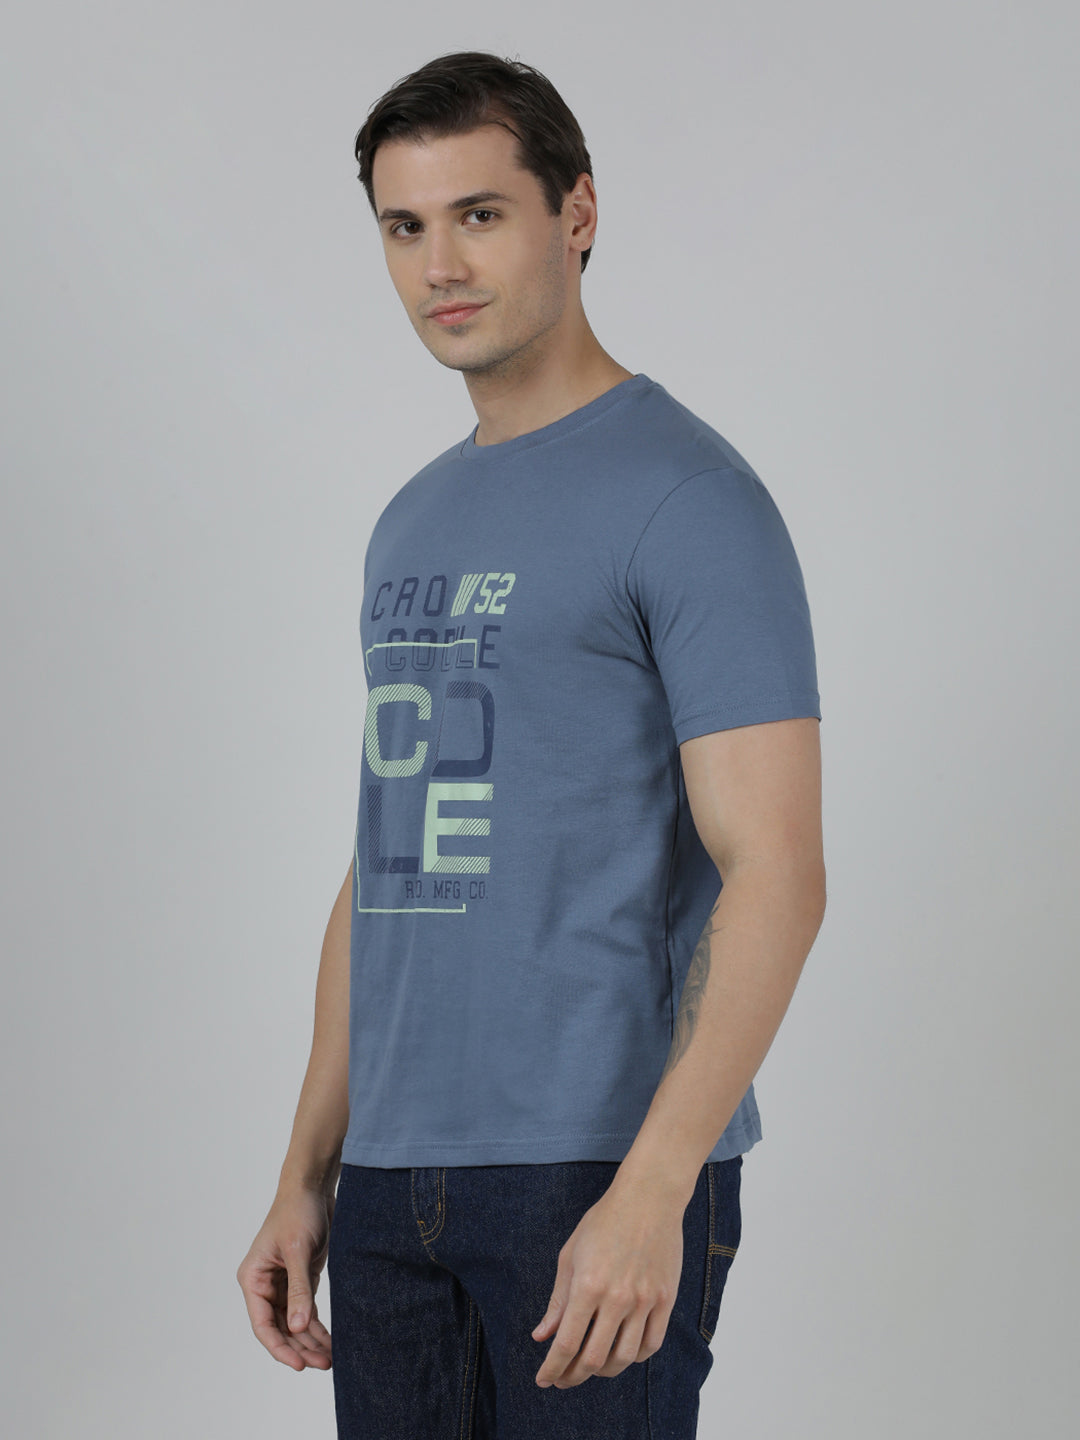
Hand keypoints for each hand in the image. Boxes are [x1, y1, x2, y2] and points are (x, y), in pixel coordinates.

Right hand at [236, 1185, 334, 1370]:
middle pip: (280, 1328)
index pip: (263, 1324)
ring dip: (310, 1341)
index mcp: (253, 1279)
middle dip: (300, 1347)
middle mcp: (264, 1285)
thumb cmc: (298, 1212)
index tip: (299, 1365)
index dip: (280, 1347)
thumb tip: (298, 1328)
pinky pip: (306, 1310)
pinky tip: (329, 1341)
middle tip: (324, 1364)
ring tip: (330, 1358)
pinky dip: (316, 1326)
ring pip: (294, 1323)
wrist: (313, 1187)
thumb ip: (299, 1290)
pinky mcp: (299, 1279)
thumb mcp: (299, 1251)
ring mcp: (282, 1284)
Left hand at [531, 1177, 684, 1388]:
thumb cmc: (604, 1221)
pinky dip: (634, 1357)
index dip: (552, 1367)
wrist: (648, 1198)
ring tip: (590, 1368)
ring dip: (603, 1371)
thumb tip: (542, 1335)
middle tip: (563, 1378)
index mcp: (588, 1285)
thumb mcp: (571, 1255)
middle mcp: (617, 1298)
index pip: (566, 1343)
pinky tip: (621, 1353)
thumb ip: (558, 1300)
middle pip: (594, 1358)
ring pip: (624, 1357)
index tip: (543, 1379)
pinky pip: (651, 1344)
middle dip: (573, 1376)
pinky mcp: (665, 1300)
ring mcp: (645, 1301)